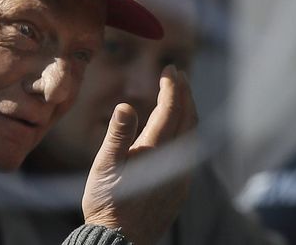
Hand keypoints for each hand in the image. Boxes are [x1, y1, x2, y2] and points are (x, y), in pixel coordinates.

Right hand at [81, 65, 196, 244]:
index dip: (171, 86)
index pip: (170, 109)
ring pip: (191, 135)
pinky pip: (188, 150)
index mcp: (154, 150)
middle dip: (184, 93)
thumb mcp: (104, 166)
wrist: (120, 242)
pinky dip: (187, 130)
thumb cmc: (106, 203)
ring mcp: (180, 176)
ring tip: (181, 95)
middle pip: (187, 118)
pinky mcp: (179, 188)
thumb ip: (117, 135)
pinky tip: (179, 130)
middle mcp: (173, 161)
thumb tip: (126, 105)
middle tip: (179, 74)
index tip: (170, 68)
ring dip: (188, 111)